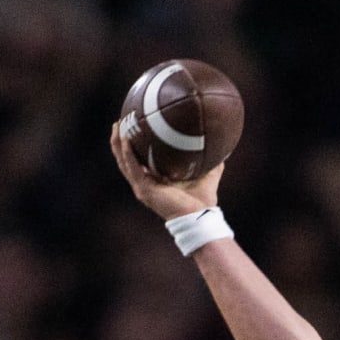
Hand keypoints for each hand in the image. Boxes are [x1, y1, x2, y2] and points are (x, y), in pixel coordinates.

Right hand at [109, 122, 224, 221]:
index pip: (140, 161)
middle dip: (121, 140)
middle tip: (119, 122)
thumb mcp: (208, 175)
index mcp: (156, 181)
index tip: (134, 126)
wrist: (199, 217)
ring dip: (118, 144)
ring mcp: (143, 188)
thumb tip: (223, 147)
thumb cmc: (203, 201)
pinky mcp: (144, 190)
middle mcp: (146, 184)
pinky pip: (132, 168)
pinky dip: (127, 153)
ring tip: (116, 126)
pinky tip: (125, 138)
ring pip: (124, 162)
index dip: (135, 145)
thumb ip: (213, 162)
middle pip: (126, 159)